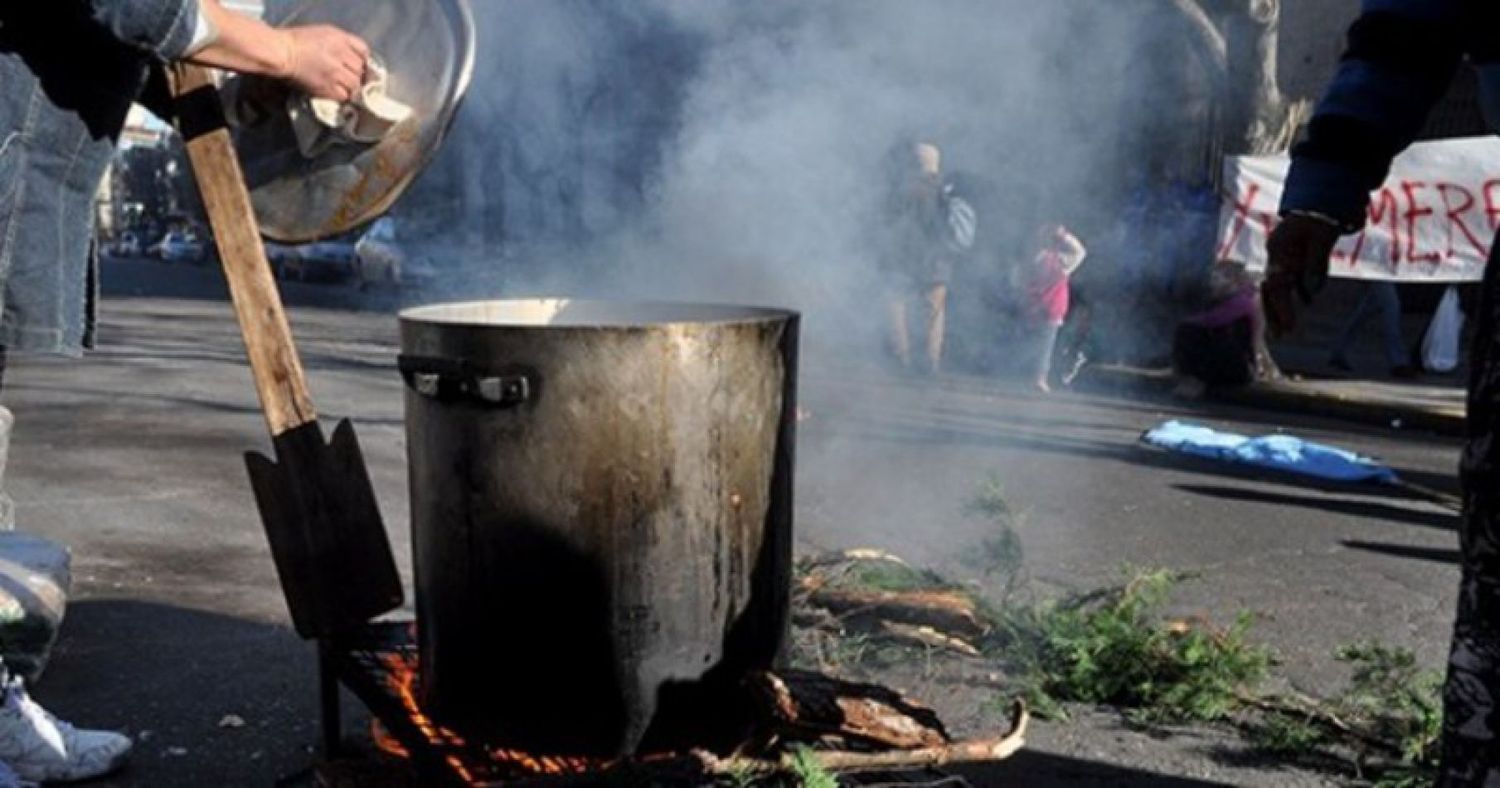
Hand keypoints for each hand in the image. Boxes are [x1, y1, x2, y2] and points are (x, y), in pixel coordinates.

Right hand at [278, 25, 369, 101]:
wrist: (281, 53)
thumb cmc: (297, 40)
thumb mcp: (324, 32)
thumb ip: (342, 42)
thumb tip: (354, 57)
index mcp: (341, 39)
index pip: (364, 51)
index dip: (364, 59)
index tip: (360, 64)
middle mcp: (341, 56)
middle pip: (361, 69)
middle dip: (357, 73)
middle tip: (350, 76)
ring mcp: (335, 73)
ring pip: (355, 85)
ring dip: (352, 87)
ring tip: (343, 86)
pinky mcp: (327, 88)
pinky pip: (344, 96)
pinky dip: (343, 96)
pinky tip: (336, 92)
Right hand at [1261, 213, 1341, 335]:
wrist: (1323, 188)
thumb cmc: (1321, 213)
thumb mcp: (1322, 237)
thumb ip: (1316, 264)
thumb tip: (1311, 292)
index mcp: (1279, 250)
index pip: (1275, 285)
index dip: (1281, 308)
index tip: (1289, 328)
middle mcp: (1277, 254)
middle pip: (1271, 289)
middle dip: (1275, 313)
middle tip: (1280, 337)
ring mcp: (1283, 253)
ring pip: (1278, 285)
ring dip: (1282, 306)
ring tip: (1285, 329)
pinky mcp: (1293, 253)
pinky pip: (1290, 276)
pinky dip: (1294, 292)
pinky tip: (1304, 302)